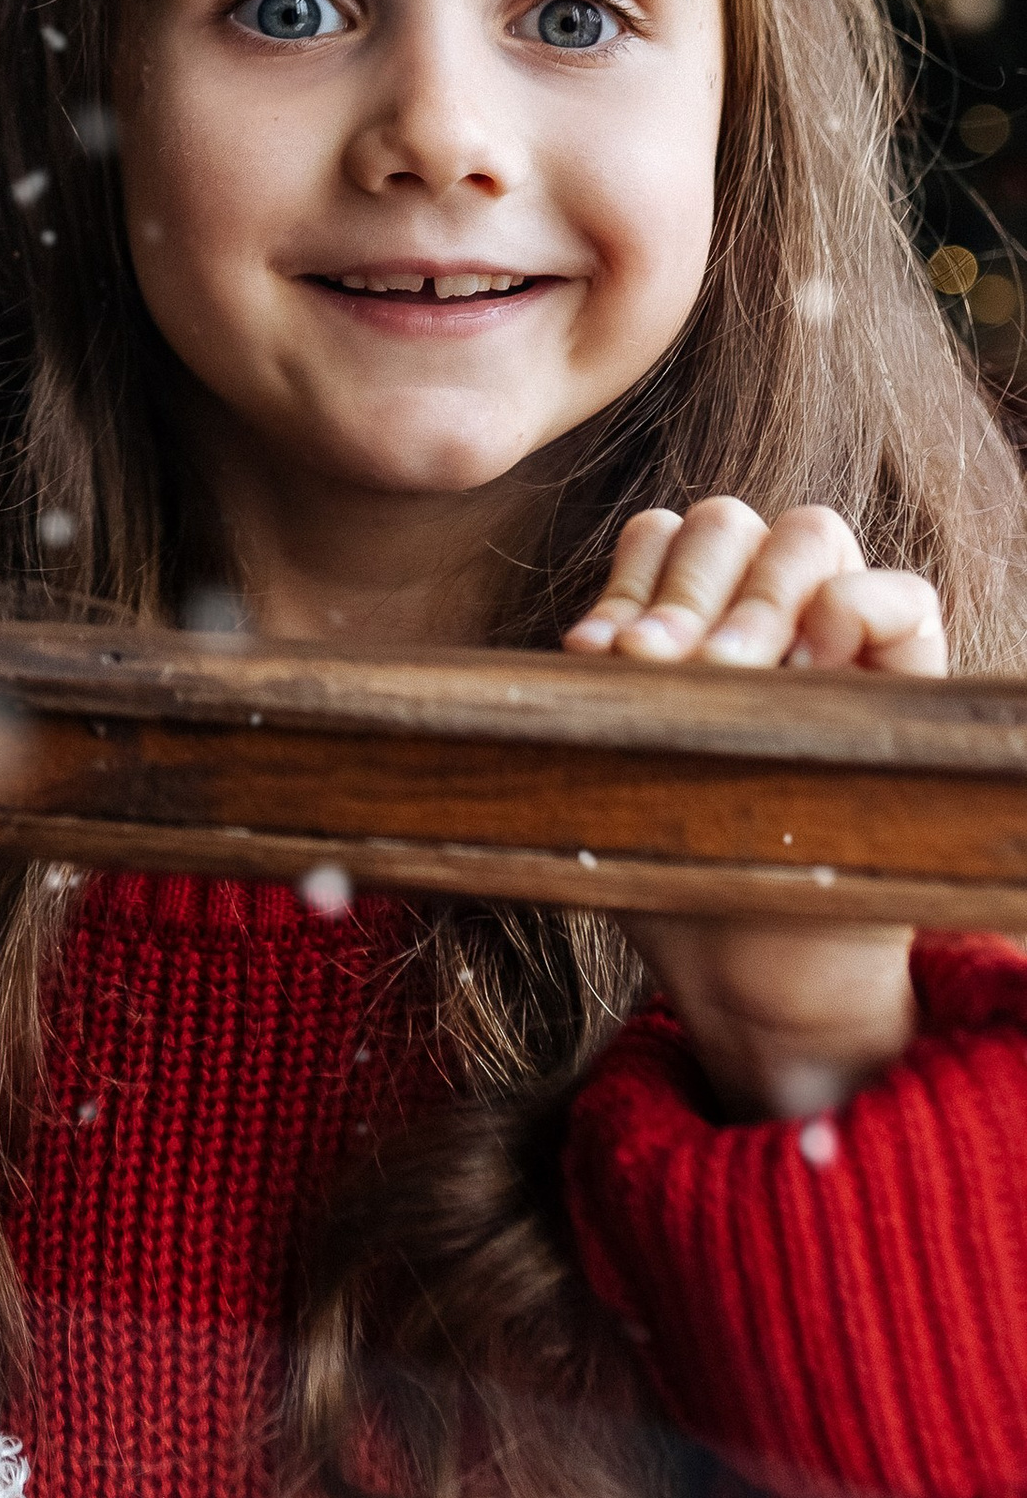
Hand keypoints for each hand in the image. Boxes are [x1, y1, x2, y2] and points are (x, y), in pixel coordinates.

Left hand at [562, 498, 941, 1121]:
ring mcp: (842, 644)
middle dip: (684, 588)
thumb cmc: (675, 867)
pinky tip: (805, 668)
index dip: (629, 576)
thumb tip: (587, 642)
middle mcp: (766, 615)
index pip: (662, 532)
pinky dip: (853, 608)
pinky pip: (905, 596)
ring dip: (756, 597)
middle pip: (727, 519)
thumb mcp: (609, 768)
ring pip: (811, 534)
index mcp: (689, 622)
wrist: (752, 978)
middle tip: (658, 669)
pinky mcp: (911, 687)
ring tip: (727, 675)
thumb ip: (595, 695)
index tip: (598, 653)